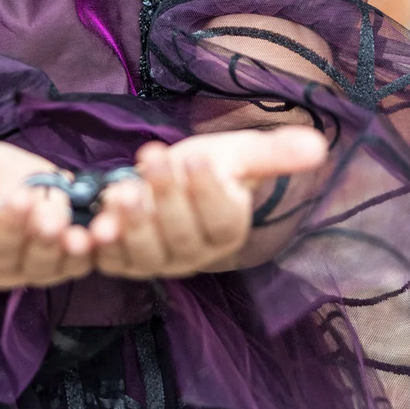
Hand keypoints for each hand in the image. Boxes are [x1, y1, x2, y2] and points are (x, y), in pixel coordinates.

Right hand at [0, 141, 92, 289]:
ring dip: (50, 242)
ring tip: (57, 218)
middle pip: (1, 254)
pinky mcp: (62, 265)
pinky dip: (84, 250)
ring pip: (39, 263)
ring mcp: (29, 269)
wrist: (21, 181)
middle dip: (13, 227)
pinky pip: (74, 263)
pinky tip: (91, 233)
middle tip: (23, 198)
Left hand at [88, 126, 326, 280]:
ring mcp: (157, 261)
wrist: (158, 176)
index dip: (208, 192)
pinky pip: (110, 260)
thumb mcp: (236, 153)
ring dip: (133, 223)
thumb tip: (320, 146)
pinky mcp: (121, 261)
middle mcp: (194, 255)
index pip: (222, 218)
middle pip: (182, 235)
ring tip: (122, 190)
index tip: (197, 158)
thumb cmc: (203, 164)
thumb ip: (274, 154)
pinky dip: (99, 246)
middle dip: (167, 196)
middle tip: (155, 158)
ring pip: (147, 252)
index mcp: (228, 228)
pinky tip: (90, 228)